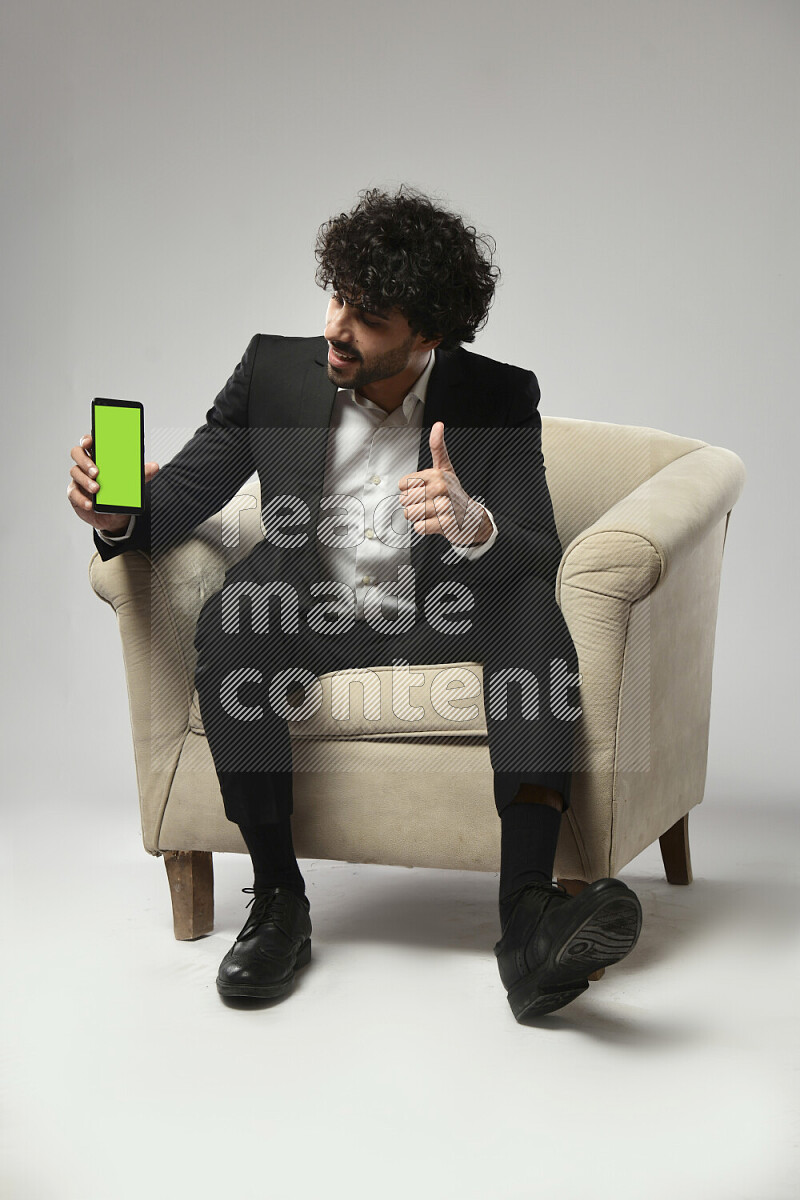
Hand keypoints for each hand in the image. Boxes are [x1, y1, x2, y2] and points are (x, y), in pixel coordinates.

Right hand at [67, 433, 158, 532]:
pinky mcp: (75, 493)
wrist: (114, 516)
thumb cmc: (120, 493)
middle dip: (85, 460)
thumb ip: (142, 474)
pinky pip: (73, 493)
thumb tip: (154, 466)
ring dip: (85, 481)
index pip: (89, 442)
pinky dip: (81, 499)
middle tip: (96, 471)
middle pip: (77, 453)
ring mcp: (79, 478)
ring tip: (97, 489)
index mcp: (99, 457)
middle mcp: (86, 465)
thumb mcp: (132, 483)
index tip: (90, 442)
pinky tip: (89, 504)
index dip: (87, 439)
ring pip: (75, 472)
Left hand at [398, 421, 491, 545]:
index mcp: (437, 474)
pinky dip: (424, 527)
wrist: (471, 517)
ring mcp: (444, 506)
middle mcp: (441, 488)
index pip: (403, 484)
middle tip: (429, 503)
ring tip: (432, 512)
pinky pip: (419, 527)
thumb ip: (438, 447)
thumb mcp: (445, 467)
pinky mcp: (445, 524)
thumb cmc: (453, 492)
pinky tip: (436, 522)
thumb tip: (439, 424)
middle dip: (413, 504)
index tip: (423, 490)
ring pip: (411, 514)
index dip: (409, 490)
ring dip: (418, 516)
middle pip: (404, 500)